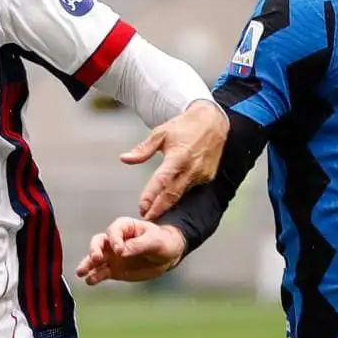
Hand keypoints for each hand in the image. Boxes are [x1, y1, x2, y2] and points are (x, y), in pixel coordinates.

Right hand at [75, 217, 186, 284]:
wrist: (167, 256)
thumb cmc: (163, 242)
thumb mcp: (155, 242)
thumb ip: (139, 245)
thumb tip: (121, 252)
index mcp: (124, 227)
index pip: (113, 231)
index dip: (114, 240)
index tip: (120, 251)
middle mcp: (114, 240)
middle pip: (98, 242)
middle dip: (94, 250)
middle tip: (95, 258)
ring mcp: (112, 256)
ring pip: (95, 259)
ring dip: (88, 264)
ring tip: (81, 273)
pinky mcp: (113, 270)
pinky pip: (101, 272)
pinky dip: (94, 276)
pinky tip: (90, 281)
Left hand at [122, 100, 228, 219]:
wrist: (213, 121)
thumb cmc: (184, 126)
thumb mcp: (161, 133)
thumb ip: (143, 150)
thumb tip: (125, 158)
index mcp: (178, 156)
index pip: (161, 181)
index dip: (151, 196)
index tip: (141, 207)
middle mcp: (191, 168)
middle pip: (172, 194)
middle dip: (158, 208)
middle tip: (146, 217)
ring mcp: (201, 174)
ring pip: (182, 194)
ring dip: (168, 204)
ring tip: (155, 211)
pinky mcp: (207, 177)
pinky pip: (191, 188)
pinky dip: (180, 194)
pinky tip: (170, 199)